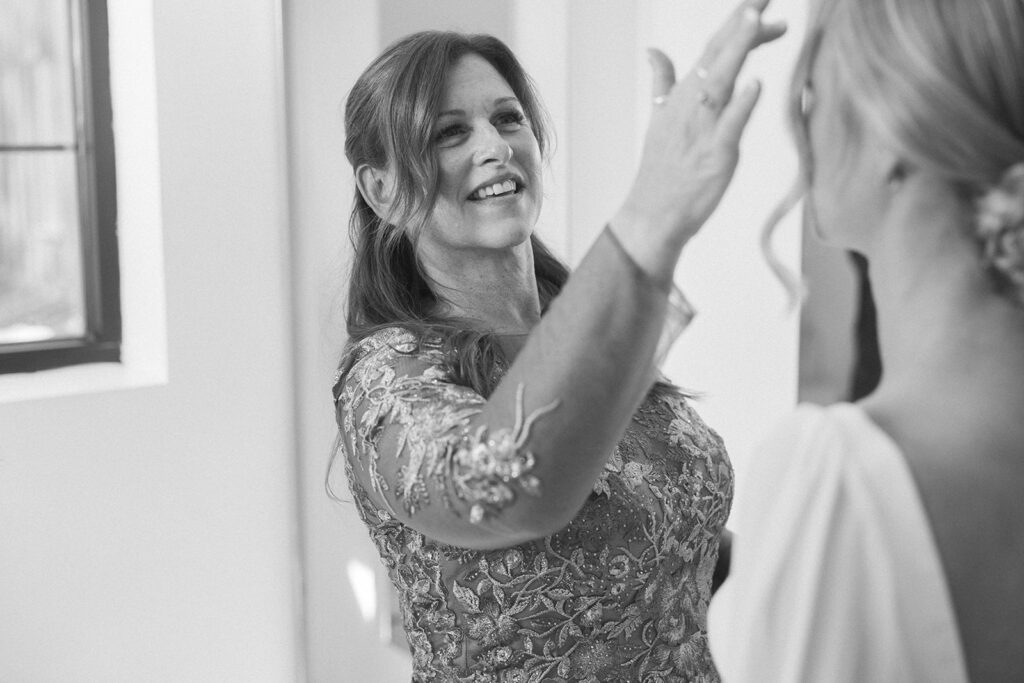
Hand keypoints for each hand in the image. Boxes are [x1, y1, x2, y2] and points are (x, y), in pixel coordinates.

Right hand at [611, 0, 786, 278]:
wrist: (652, 214)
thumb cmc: (660, 171)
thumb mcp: (659, 118)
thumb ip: (662, 81)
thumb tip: (652, 51)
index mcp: (682, 95)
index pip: (712, 47)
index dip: (736, 21)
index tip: (760, 2)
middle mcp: (691, 105)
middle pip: (717, 54)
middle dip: (742, 21)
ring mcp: (702, 129)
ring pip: (720, 80)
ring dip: (738, 49)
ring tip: (758, 19)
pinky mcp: (715, 155)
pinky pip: (729, 126)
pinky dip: (741, 103)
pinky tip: (755, 83)